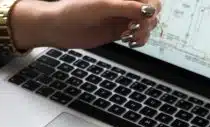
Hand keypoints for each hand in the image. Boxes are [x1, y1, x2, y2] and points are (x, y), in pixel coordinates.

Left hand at [23, 0, 161, 48]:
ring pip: (147, 23)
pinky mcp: (119, 31)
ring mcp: (123, 17)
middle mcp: (124, 3)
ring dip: (145, 30)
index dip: (151, 6)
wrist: (58, 28)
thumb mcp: (102, 6)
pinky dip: (139, 38)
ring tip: (131, 36)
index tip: (146, 15)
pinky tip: (131, 40)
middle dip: (149, 19)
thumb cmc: (74, 11)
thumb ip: (126, 8)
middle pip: (151, 9)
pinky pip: (138, 34)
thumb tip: (149, 11)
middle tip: (137, 27)